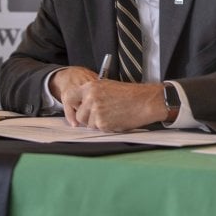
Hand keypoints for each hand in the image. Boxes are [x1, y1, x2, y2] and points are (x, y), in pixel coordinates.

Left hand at [50, 67, 164, 130]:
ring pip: (89, 124)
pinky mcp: (102, 123)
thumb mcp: (108, 86)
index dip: (72, 107)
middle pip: (80, 115)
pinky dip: (107, 127)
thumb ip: (93, 94)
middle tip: (103, 114)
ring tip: (113, 114)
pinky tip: (117, 119)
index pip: (70, 97)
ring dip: (98, 123)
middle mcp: (91, 98)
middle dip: (89, 118)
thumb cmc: (131, 94)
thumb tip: (82, 105)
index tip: (77, 112)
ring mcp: (96, 111)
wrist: (145, 102)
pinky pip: (99, 129)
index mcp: (91, 87)